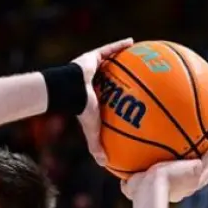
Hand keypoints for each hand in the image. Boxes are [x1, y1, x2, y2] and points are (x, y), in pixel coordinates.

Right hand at [70, 38, 135, 166]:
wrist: (69, 92)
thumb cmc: (81, 110)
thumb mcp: (92, 129)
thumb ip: (97, 145)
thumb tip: (104, 165)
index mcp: (95, 98)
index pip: (109, 97)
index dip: (119, 97)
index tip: (131, 98)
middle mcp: (95, 82)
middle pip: (111, 77)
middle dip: (123, 75)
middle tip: (138, 75)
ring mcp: (93, 69)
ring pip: (110, 61)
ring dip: (122, 57)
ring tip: (138, 54)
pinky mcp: (92, 57)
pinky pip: (109, 49)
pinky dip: (119, 45)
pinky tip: (132, 41)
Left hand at [122, 134, 207, 203]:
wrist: (150, 189)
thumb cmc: (139, 191)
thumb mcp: (132, 186)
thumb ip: (128, 182)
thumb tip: (121, 180)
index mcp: (178, 188)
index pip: (189, 180)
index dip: (193, 172)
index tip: (193, 163)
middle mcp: (191, 184)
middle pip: (207, 172)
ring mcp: (198, 178)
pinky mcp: (200, 169)